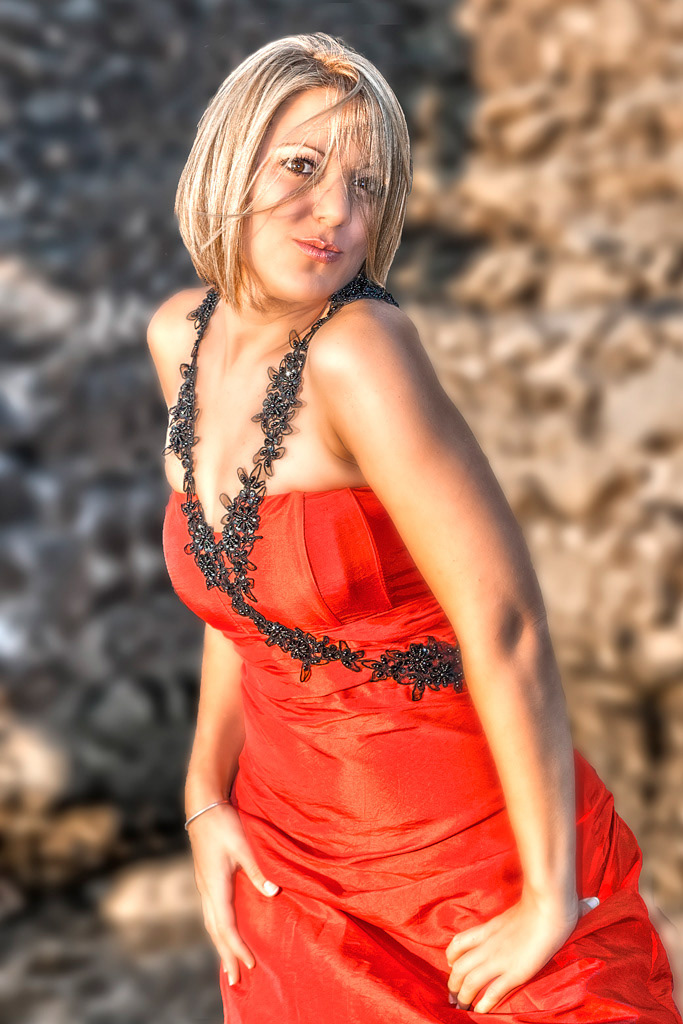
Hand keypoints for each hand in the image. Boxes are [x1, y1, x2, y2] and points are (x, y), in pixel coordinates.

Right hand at [186, 800, 280, 985]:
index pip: (226, 926)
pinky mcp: (206, 880)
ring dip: (221, 945)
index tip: (250, 965)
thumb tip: (273, 892)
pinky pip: (212, 912)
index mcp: (215, 886)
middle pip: (215, 931)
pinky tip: (225, 932)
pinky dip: (219, 929)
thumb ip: (258, 870)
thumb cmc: (224, 824)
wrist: (203, 806)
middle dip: (226, 955)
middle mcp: (207, 890)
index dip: (237, 947)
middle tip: (236, 980)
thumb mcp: (243, 846)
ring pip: (211, 923)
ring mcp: (204, 885)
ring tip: (228, 965)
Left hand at [445, 891, 599, 1011]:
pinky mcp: (514, 973)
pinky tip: (480, 1010)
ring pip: (469, 982)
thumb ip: (535, 906)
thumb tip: (588, 901)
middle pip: (458, 966)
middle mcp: (489, 945)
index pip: (459, 942)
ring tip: (462, 1005)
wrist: (549, 905)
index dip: (451, 956)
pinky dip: (484, 1003)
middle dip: (453, 983)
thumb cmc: (545, 899)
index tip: (450, 964)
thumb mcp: (529, 903)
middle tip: (452, 994)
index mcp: (489, 928)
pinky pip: (492, 992)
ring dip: (463, 996)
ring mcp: (500, 959)